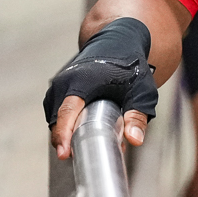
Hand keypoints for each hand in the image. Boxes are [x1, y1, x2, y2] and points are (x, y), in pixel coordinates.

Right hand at [43, 17, 158, 156]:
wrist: (118, 42)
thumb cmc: (130, 66)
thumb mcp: (141, 92)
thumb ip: (138, 116)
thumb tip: (134, 139)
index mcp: (83, 81)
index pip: (67, 112)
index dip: (64, 135)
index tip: (65, 153)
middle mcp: (66, 81)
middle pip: (58, 119)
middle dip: (67, 140)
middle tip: (83, 154)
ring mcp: (59, 85)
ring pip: (56, 117)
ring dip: (66, 133)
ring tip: (86, 142)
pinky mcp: (58, 88)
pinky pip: (56, 112)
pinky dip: (64, 123)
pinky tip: (80, 131)